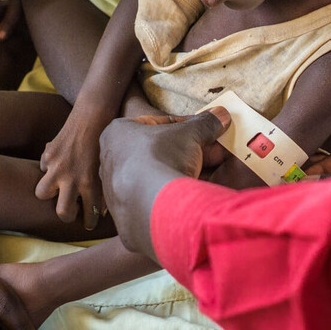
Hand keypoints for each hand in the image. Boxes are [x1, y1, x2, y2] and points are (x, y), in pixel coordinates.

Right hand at [35, 106, 115, 229]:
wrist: (94, 114)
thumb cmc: (104, 140)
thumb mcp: (106, 167)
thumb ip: (101, 187)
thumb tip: (99, 209)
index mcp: (90, 182)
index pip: (88, 213)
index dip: (89, 221)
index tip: (89, 223)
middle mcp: (71, 177)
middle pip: (62, 212)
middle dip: (66, 215)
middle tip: (70, 211)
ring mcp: (57, 166)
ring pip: (42, 193)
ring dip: (49, 192)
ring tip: (57, 188)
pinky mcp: (48, 154)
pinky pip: (43, 167)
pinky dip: (48, 167)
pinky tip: (58, 161)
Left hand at [98, 110, 230, 259]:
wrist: (151, 203)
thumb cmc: (161, 158)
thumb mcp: (190, 133)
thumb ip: (204, 123)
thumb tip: (220, 115)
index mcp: (117, 133)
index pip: (157, 124)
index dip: (186, 127)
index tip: (204, 132)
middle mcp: (110, 161)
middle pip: (157, 152)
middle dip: (187, 152)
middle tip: (212, 153)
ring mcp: (115, 191)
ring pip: (154, 177)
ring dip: (181, 173)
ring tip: (207, 175)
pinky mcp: (125, 216)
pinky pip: (152, 201)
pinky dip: (171, 196)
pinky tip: (191, 196)